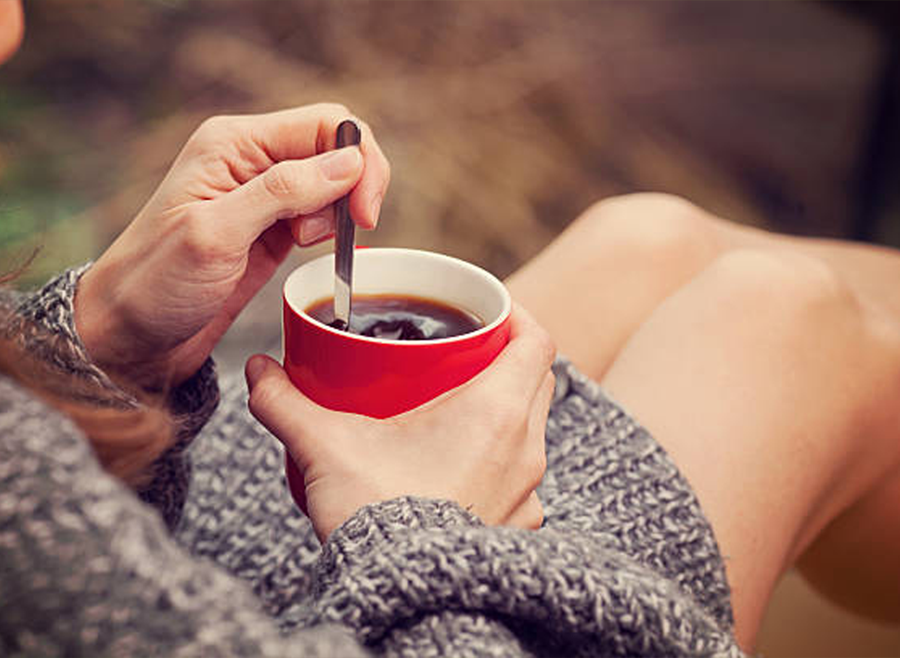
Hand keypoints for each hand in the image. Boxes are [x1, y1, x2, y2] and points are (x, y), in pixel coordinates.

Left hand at [74, 103, 389, 390]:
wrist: (132, 334)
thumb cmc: (157, 284)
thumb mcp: (217, 235)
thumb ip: (284, 191)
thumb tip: (351, 162)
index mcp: (234, 142)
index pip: (325, 124)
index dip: (359, 161)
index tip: (365, 214)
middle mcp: (251, 158)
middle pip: (336, 148)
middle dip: (355, 188)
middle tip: (353, 232)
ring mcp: (263, 193)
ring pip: (333, 182)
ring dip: (337, 213)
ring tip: (300, 245)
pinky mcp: (272, 226)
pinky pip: (321, 212)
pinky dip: (329, 230)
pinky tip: (305, 250)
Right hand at [245, 305, 555, 542]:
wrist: (402, 595)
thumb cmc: (377, 517)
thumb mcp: (325, 447)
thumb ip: (286, 403)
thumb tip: (258, 371)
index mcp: (495, 412)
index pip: (534, 341)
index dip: (515, 315)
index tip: (488, 310)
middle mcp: (525, 448)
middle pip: (535, 379)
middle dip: (505, 357)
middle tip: (462, 352)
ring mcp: (527, 491)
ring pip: (531, 428)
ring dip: (503, 410)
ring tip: (455, 407)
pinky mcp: (515, 523)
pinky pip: (520, 476)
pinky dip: (498, 459)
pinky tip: (459, 465)